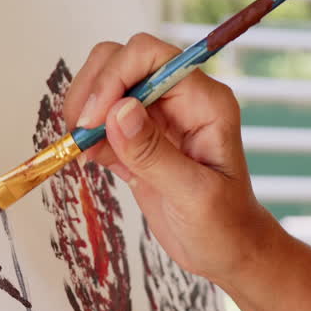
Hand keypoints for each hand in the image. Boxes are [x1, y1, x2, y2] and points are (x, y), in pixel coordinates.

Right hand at [62, 33, 280, 286]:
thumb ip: (154, 154)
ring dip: (85, 112)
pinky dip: (89, 137)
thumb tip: (118, 111)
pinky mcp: (138, 140)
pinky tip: (92, 162)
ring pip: (106, 87)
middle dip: (93, 91)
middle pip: (121, 61)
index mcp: (206, 101)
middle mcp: (181, 100)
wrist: (229, 253)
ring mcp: (159, 118)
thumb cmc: (226, 227)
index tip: (94, 120)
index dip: (114, 78)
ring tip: (84, 150)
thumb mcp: (194, 196)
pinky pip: (103, 121)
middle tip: (80, 134)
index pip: (149, 56)